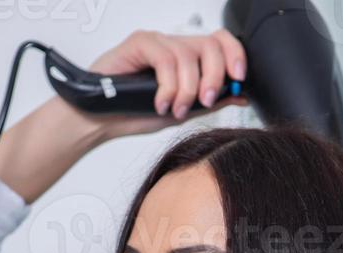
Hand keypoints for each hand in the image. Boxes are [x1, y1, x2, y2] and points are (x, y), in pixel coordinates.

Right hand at [85, 28, 249, 140]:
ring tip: (175, 110)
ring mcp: (158, 43)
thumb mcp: (184, 111)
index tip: (238, 80)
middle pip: (211, 44)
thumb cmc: (135, 113)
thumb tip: (240, 95)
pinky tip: (160, 103)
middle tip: (205, 100)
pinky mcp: (139, 43)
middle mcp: (175, 47)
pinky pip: (165, 58)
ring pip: (189, 55)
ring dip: (187, 89)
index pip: (221, 43)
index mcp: (189, 60)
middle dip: (215, 76)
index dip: (236, 56)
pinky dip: (168, 86)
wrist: (102, 120)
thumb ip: (211, 101)